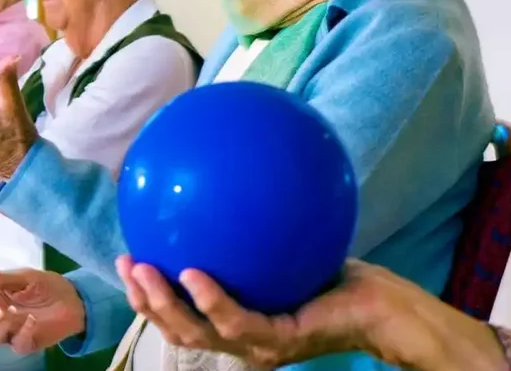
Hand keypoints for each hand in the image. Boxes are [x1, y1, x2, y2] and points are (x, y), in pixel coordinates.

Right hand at [0, 266, 86, 354]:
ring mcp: (9, 331)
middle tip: (0, 309)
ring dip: (2, 326)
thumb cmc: (46, 285)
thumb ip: (1, 278)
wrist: (72, 299)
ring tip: (19, 312)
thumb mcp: (25, 277)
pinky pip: (15, 343)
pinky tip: (32, 321)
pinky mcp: (24, 343)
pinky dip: (22, 333)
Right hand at [117, 256, 506, 370]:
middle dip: (143, 301)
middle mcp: (240, 338)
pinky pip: (234, 320)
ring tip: (144, 272)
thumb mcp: (284, 239)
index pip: (181, 314)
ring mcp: (256, 345)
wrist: (382, 304)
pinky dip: (209, 300)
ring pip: (194, 332)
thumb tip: (231, 164)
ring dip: (163, 304)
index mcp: (235, 320)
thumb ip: (252, 218)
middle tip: (127, 264)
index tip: (130, 257)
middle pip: (175, 329)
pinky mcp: (277, 342)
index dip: (148, 294)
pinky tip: (192, 275)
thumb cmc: (335, 271)